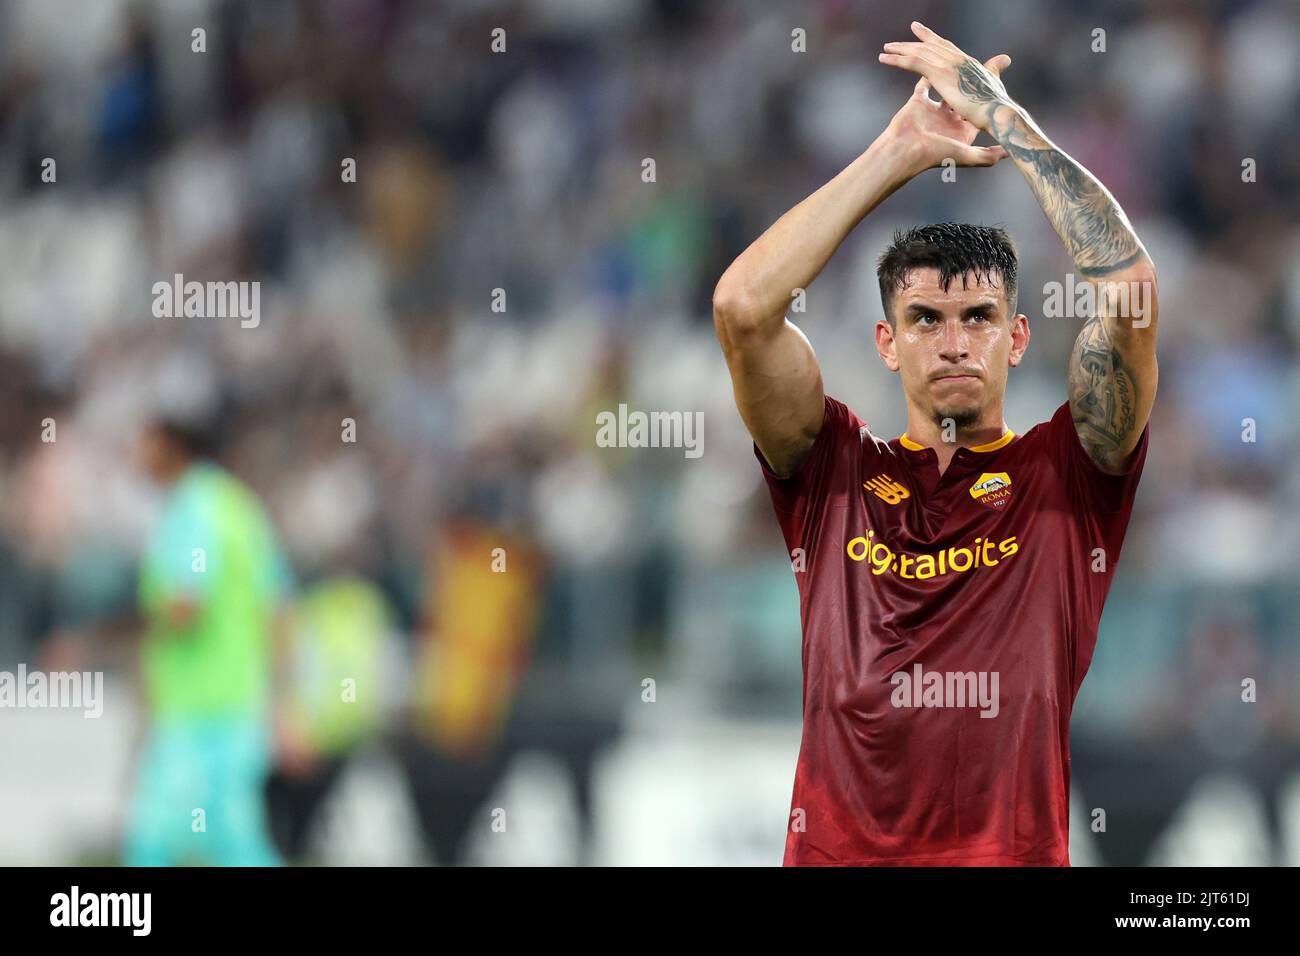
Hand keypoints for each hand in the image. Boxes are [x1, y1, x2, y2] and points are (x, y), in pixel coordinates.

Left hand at [879, 21, 1013, 135]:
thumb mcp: (994, 81)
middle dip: (914, 40)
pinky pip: (913, 62)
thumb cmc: (996, 103)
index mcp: (966, 61)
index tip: (920, 31)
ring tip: (886, 48)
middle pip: (930, 46)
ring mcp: (947, 65)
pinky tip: (884, 58)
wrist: (996, 110)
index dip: (932, 38)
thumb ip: (994, 69)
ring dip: (900, 49)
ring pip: (919, 52)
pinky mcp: (939, 74)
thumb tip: (1004, 59)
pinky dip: (897, 59)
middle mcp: (956, 58)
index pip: (946, 46)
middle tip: (899, 38)